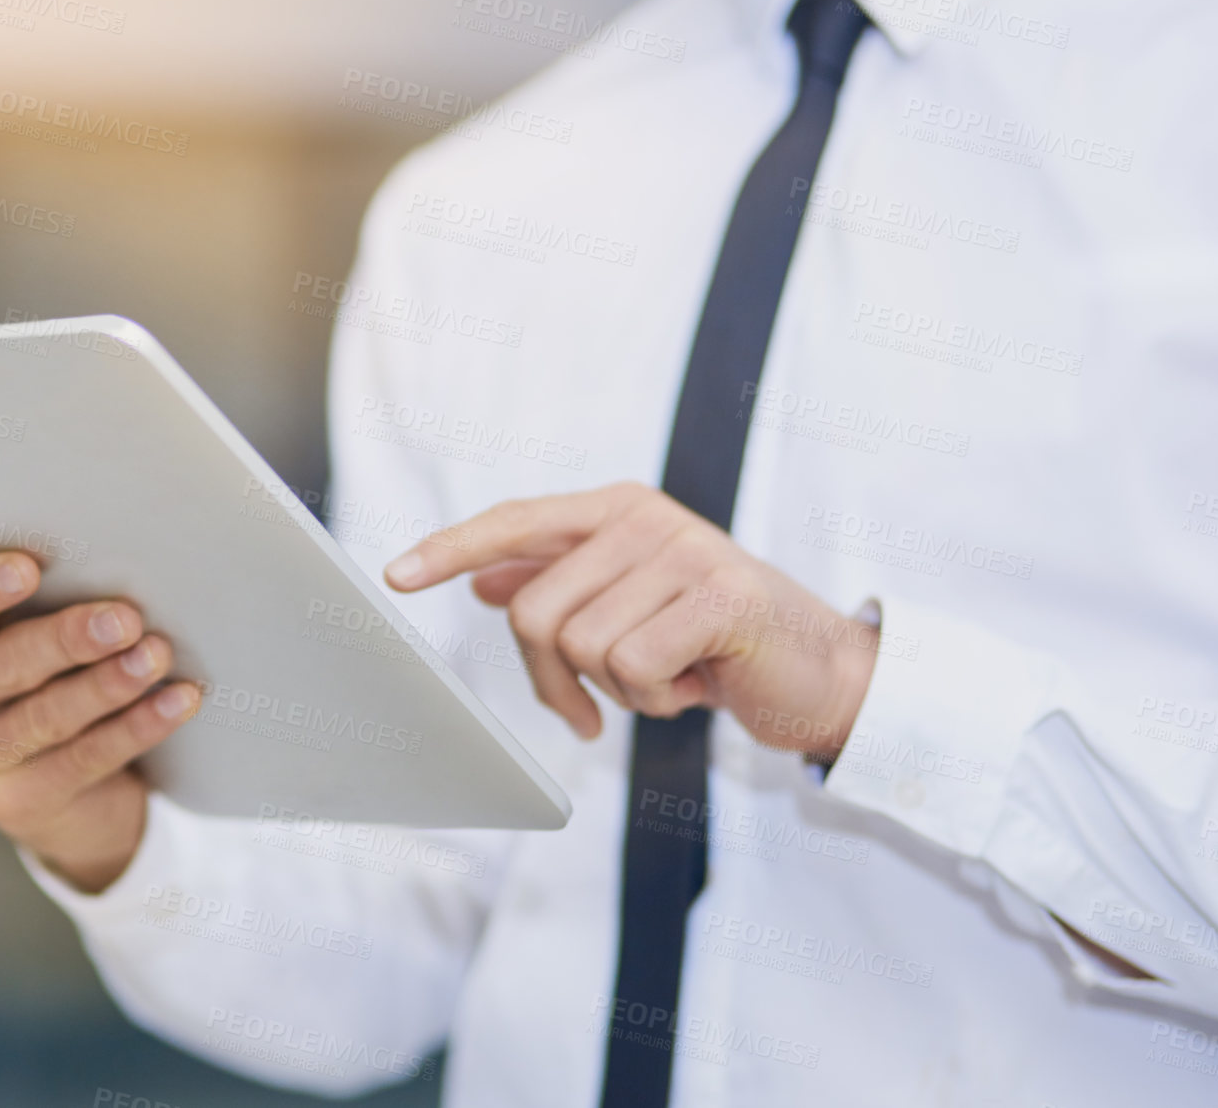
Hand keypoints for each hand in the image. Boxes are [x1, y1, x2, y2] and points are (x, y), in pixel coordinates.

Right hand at [0, 551, 201, 892]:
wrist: (53, 793)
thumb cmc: (42, 681)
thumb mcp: (23, 641)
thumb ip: (43, 607)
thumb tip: (115, 572)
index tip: (29, 568)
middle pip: (2, 665)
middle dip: (67, 639)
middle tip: (125, 619)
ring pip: (46, 717)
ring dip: (109, 684)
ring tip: (157, 655)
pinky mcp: (20, 804)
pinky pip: (86, 759)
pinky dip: (138, 726)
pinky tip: (177, 700)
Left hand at [383, 482, 877, 758]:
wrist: (821, 673)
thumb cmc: (716, 642)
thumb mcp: (632, 608)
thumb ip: (561, 585)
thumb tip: (481, 581)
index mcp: (618, 510)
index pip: (515, 522)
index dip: (451, 549)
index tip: (396, 576)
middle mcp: (645, 518)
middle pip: (535, 612)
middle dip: (554, 679)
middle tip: (595, 706)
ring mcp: (684, 552)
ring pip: (582, 647)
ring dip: (619, 691)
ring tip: (670, 677)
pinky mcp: (719, 597)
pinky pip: (633, 667)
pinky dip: (657, 700)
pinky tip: (697, 684)